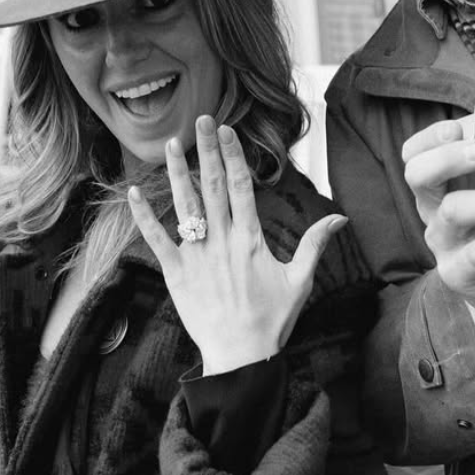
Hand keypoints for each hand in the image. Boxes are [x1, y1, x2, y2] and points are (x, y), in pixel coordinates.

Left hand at [128, 116, 345, 374]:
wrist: (240, 355)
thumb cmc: (272, 320)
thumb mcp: (300, 281)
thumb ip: (316, 244)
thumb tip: (341, 218)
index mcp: (251, 239)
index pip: (242, 186)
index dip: (234, 155)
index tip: (228, 130)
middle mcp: (222, 241)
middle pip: (214, 186)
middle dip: (208, 150)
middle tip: (202, 119)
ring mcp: (197, 256)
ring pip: (185, 206)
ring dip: (178, 173)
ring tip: (173, 143)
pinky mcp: (176, 273)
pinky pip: (156, 240)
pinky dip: (144, 216)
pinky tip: (134, 192)